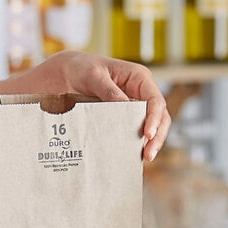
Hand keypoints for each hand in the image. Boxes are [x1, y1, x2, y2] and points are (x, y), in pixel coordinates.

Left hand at [1, 51, 169, 161]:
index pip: (155, 100)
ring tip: (144, 158)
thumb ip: (109, 91)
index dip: (154, 118)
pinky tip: (133, 156)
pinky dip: (137, 144)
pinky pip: (135, 131)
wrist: (67, 75)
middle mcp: (141, 93)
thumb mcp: (93, 76)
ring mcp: (134, 107)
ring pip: (152, 126)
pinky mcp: (124, 118)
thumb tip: (125, 107)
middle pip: (160, 116)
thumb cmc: (81, 69)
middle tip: (148, 155)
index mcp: (138, 78)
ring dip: (150, 143)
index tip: (147, 134)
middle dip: (157, 136)